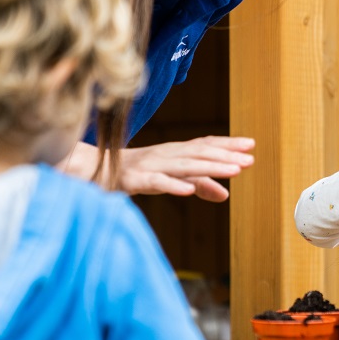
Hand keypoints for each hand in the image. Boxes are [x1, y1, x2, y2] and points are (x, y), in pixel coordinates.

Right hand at [63, 137, 254, 201]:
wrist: (87, 170)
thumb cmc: (132, 173)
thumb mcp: (170, 178)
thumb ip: (197, 184)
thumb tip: (225, 194)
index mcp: (173, 153)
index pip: (204, 146)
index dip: (227, 145)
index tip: (251, 145)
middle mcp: (164, 155)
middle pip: (198, 154)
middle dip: (225, 156)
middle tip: (249, 160)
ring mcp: (149, 166)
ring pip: (183, 166)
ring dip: (210, 168)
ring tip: (233, 171)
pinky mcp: (133, 181)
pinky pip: (155, 183)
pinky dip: (172, 185)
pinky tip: (188, 191)